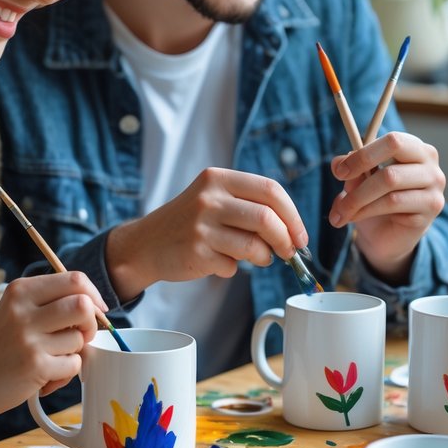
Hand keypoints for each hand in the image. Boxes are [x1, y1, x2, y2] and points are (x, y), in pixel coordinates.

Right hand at [0, 271, 103, 418]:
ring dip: (73, 352)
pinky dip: (66, 373)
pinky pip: (73, 364)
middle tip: (80, 334)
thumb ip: (52, 302)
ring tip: (52, 359)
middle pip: (83, 305)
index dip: (93, 294)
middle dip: (91, 322)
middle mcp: (23, 310)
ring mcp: (29, 338)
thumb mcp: (18, 311)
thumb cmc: (3, 347)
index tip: (95, 309)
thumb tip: (96, 305)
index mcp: (21, 290)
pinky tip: (45, 376)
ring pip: (79, 338)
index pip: (74, 279)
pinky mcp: (35, 366)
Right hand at [106, 167, 308, 301]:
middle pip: (266, 218)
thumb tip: (293, 231)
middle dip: (286, 239)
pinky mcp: (196, 252)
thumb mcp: (214, 199)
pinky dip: (234, 269)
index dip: (293, 215)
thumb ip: (248, 206)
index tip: (300, 234)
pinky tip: (222, 262)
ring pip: (254, 245)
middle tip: (290, 252)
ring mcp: (201, 226)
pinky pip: (233, 266)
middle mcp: (208, 198)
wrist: (147, 243)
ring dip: (265, 257)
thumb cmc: (190, 222)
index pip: (270, 190)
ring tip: (258, 258)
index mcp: (218, 178)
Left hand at [328, 132, 445, 281]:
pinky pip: (393, 205)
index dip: (363, 154)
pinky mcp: (432, 209)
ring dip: (358, 200)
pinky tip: (354, 217)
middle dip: (360, 174)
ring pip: (390, 186)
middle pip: (392, 163)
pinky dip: (366, 211)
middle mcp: (429, 164)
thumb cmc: (374, 199)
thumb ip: (351, 168)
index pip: (392, 141)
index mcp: (413, 147)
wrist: (387, 235)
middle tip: (338, 188)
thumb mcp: (358, 180)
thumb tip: (339, 163)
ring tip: (340, 212)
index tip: (340, 171)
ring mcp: (434, 187)